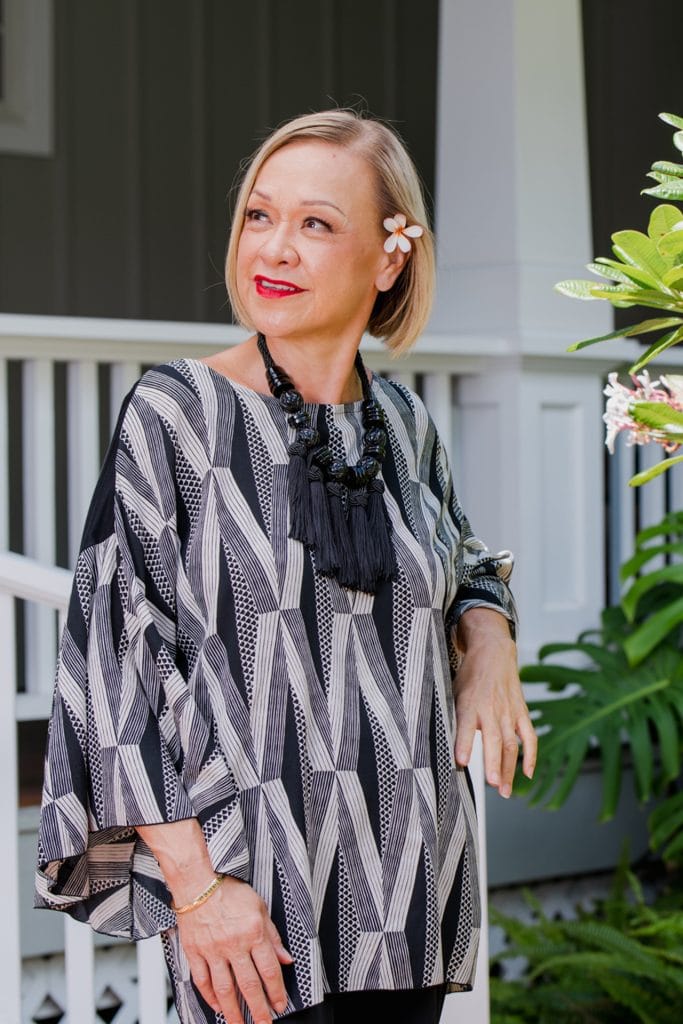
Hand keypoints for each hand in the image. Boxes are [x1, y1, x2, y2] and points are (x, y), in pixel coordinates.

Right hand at [176, 876, 292, 1023]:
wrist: (197, 883)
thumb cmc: (228, 891)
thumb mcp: (259, 907)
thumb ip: (273, 936)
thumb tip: (286, 958)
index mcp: (253, 932)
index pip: (269, 969)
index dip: (276, 991)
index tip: (279, 1004)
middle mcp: (234, 944)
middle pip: (249, 984)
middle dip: (258, 1009)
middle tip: (264, 1023)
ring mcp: (213, 950)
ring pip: (225, 988)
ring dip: (233, 1011)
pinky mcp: (195, 952)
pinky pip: (202, 980)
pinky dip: (210, 997)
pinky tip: (217, 1006)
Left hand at [452, 609, 535, 797]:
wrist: (493, 653)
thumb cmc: (469, 677)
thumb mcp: (453, 691)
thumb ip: (451, 716)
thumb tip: (436, 742)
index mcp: (470, 704)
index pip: (466, 726)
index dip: (464, 743)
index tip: (460, 761)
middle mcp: (491, 709)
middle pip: (494, 739)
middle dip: (494, 763)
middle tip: (494, 785)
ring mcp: (509, 712)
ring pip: (511, 744)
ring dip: (510, 769)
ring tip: (504, 791)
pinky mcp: (521, 712)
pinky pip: (529, 736)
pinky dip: (530, 755)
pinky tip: (527, 773)